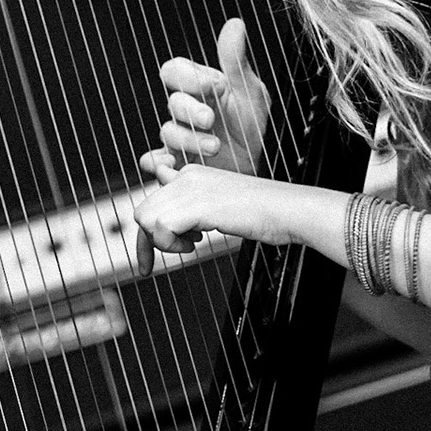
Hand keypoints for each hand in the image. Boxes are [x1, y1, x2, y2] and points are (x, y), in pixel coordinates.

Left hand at [133, 163, 300, 275]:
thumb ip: (193, 212)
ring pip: (145, 218)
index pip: (153, 200)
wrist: (288, 209)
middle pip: (142, 211)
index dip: (150, 228)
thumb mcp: (220, 210)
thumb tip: (170, 227)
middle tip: (171, 255)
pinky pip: (159, 228)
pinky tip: (194, 245)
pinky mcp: (197, 205)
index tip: (153, 253)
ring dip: (162, 242)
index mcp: (192, 175)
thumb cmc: (264, 214)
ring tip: (189, 246)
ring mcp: (190, 188)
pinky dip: (170, 244)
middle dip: (150, 241)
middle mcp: (186, 176)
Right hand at [138, 18, 269, 179]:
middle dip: (191, 111)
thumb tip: (235, 24)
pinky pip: (155, 160)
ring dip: (189, 139)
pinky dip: (158, 163)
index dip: (188, 77)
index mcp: (201, 88)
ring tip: (214, 146)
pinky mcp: (179, 163)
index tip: (214, 85)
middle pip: (173, 102)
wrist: (259, 166)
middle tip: (210, 119)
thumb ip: (236, 62)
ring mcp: (182, 137)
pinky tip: (172, 165)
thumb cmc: (254, 128)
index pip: (175, 71)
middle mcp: (187, 111)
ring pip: (167, 132)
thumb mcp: (251, 92)